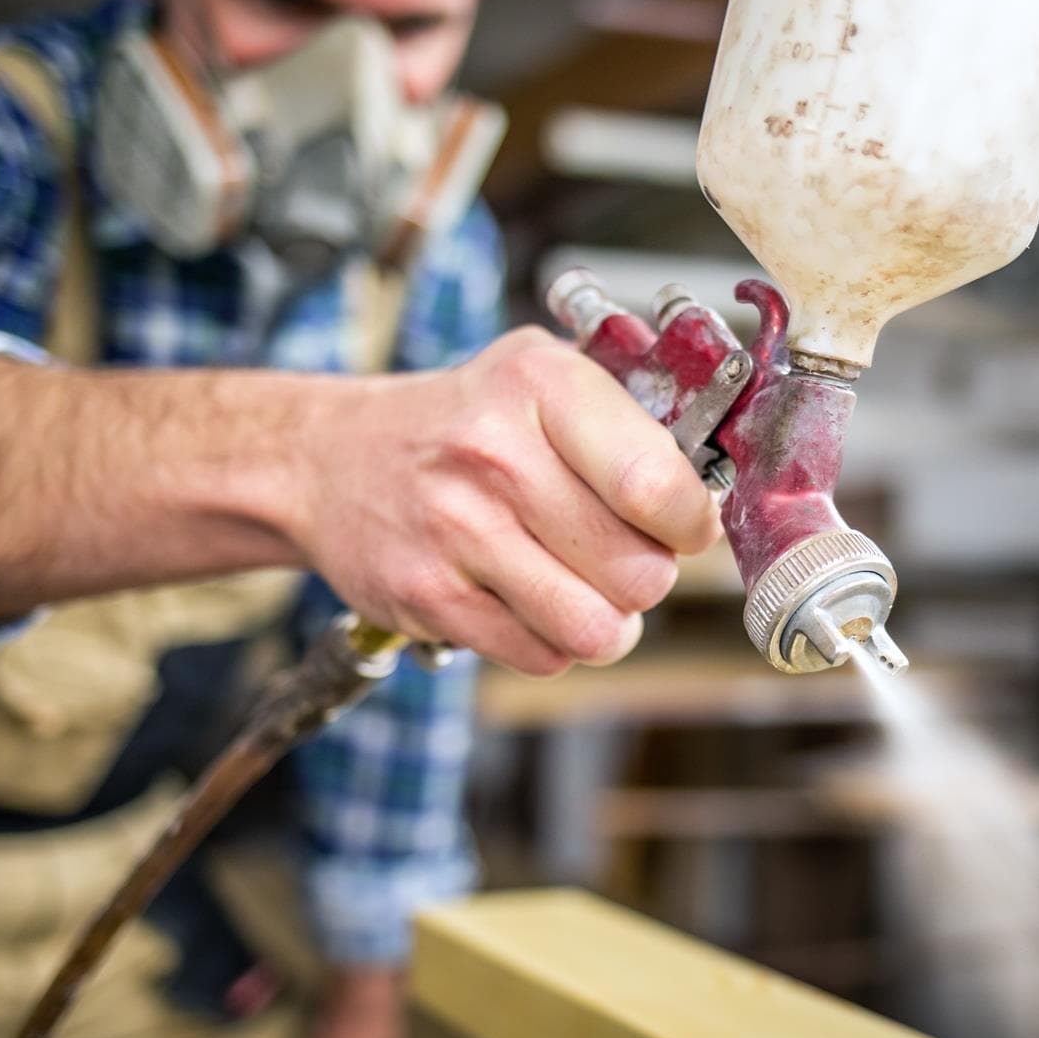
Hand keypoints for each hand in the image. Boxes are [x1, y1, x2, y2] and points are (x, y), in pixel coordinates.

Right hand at [291, 327, 721, 674]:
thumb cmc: (461, 425)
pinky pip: (543, 656)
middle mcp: (494, 452)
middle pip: (639, 570)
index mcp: (539, 381)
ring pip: (595, 628)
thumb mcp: (543, 382)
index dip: (692, 522)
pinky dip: (552, 642)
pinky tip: (529, 600)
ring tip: (585, 589)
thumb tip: (711, 512)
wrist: (328, 460)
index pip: (657, 482)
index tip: (685, 525)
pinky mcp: (430, 598)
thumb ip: (631, 430)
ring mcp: (456, 530)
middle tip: (619, 554)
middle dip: (646, 575)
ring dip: (607, 622)